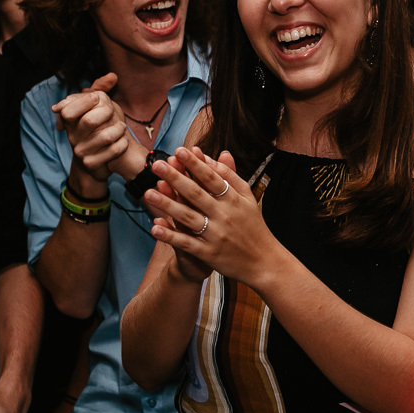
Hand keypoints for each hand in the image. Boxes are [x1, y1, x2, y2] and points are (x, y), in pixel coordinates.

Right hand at [51, 73, 129, 182]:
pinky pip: (112, 152)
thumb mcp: (95, 107)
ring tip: (122, 126)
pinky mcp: (92, 164)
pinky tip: (124, 141)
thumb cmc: (96, 128)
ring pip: (104, 137)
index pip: (68, 110)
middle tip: (112, 110)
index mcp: (70, 121)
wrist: (96, 162)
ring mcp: (81, 151)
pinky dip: (122, 144)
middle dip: (106, 113)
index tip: (97, 98)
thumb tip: (113, 76)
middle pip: (88, 121)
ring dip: (118, 129)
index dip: (83, 102)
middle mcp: (72, 136)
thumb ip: (100, 90)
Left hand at [145, 147, 269, 283]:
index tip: (179, 150)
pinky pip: (187, 243)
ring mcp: (215, 235)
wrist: (264, 262)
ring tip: (148, 193)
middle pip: (196, 194)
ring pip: (188, 217)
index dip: (195, 164)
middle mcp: (224, 215)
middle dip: (175, 178)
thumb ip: (232, 176)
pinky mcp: (209, 253)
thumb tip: (220, 153)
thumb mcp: (248, 198)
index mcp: (233, 200)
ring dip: (167, 204)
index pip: (212, 178)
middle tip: (157, 165)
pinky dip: (171, 236)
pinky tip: (155, 227)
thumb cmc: (254, 227)